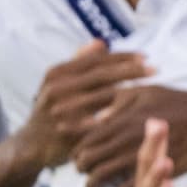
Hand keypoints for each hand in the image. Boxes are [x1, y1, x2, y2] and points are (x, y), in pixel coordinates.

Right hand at [13, 41, 151, 171]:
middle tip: (155, 69)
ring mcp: (62, 110)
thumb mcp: (58, 82)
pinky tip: (138, 114)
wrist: (31, 144)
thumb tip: (101, 42)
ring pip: (102, 97)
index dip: (121, 57)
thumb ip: (79, 62)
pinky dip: (118, 117)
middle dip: (131, 71)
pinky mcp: (68, 130)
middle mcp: (57, 88)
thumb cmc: (52, 109)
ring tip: (152, 88)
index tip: (145, 56)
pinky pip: (98, 122)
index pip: (95, 60)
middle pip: (102, 75)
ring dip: (130, 92)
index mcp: (57, 73)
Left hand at [77, 86, 186, 186]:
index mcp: (121, 120)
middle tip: (81, 172)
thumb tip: (97, 115)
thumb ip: (117, 101)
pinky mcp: (155, 173)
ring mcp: (138, 157)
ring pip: (103, 175)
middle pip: (89, 158)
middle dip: (80, 167)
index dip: (76, 150)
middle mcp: (124, 139)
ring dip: (92, 184)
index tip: (75, 155)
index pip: (87, 138)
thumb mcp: (143, 91)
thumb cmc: (176, 101)